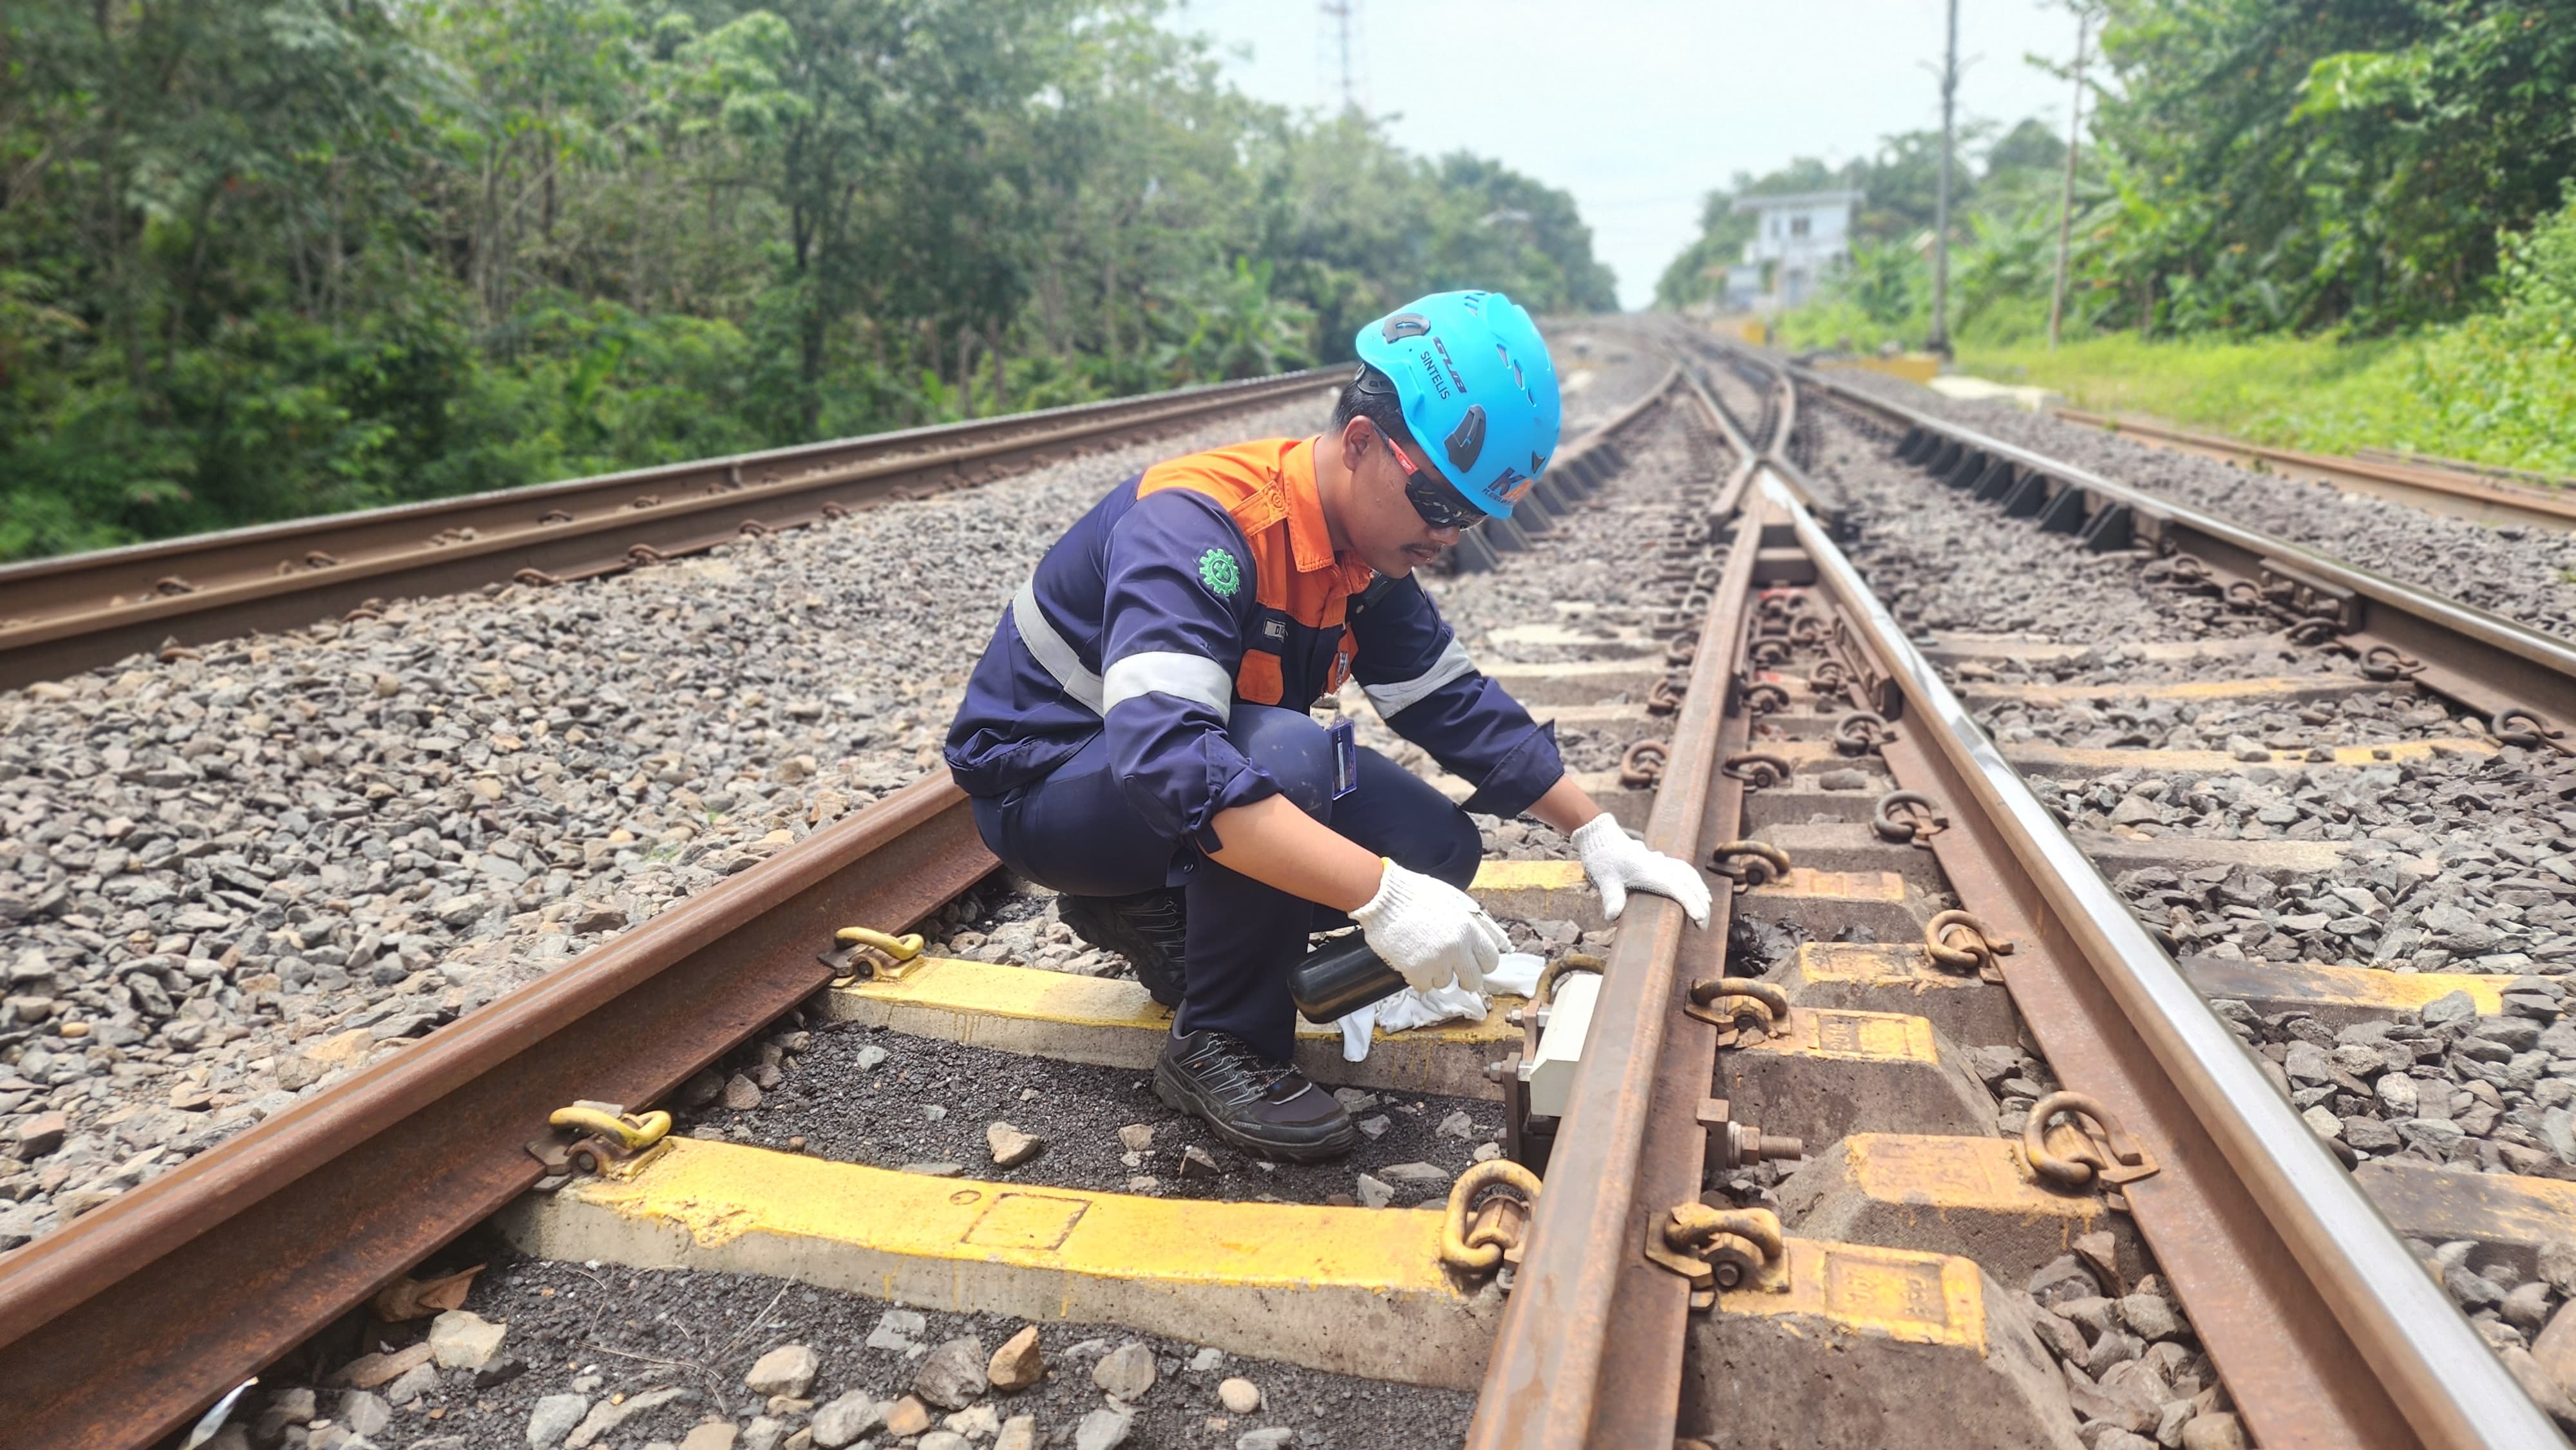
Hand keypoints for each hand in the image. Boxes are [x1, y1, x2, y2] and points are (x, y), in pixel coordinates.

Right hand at [1350, 859, 1505, 992]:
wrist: (1383, 896)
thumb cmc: (1417, 894)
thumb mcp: (1454, 900)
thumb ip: (1474, 922)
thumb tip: (1498, 941)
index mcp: (1469, 929)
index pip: (1491, 961)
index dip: (1482, 964)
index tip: (1472, 962)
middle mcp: (1457, 948)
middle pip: (1473, 981)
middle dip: (1464, 977)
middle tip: (1451, 968)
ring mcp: (1436, 961)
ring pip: (1445, 983)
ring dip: (1435, 973)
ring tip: (1423, 954)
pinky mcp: (1416, 970)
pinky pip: (1424, 986)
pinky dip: (1417, 977)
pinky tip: (1411, 960)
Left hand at [1572, 814, 1712, 925]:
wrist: (1601, 838)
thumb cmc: (1602, 860)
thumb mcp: (1604, 880)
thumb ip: (1611, 898)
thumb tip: (1612, 916)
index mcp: (1649, 872)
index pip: (1677, 889)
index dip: (1690, 903)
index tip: (1699, 919)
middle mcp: (1659, 866)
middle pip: (1689, 884)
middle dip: (1701, 904)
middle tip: (1703, 927)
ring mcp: (1660, 861)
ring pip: (1689, 874)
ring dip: (1700, 890)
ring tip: (1707, 907)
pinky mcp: (1659, 860)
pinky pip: (1683, 868)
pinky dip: (1694, 879)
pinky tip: (1697, 887)